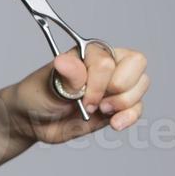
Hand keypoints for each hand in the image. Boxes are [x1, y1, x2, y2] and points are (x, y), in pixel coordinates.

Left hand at [3, 45, 149, 144]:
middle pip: (137, 64)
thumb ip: (66, 76)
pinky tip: (114, 123)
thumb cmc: (37, 94)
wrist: (32, 120)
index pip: (109, 61)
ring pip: (142, 85)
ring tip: (100, 110)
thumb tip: (66, 61)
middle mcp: (106, 65)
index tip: (81, 96)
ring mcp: (113, 86)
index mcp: (88, 52)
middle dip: (119, 89)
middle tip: (94, 102)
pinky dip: (129, 117)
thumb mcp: (48, 84)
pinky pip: (138, 107)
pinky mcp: (117, 106)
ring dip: (124, 103)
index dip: (98, 82)